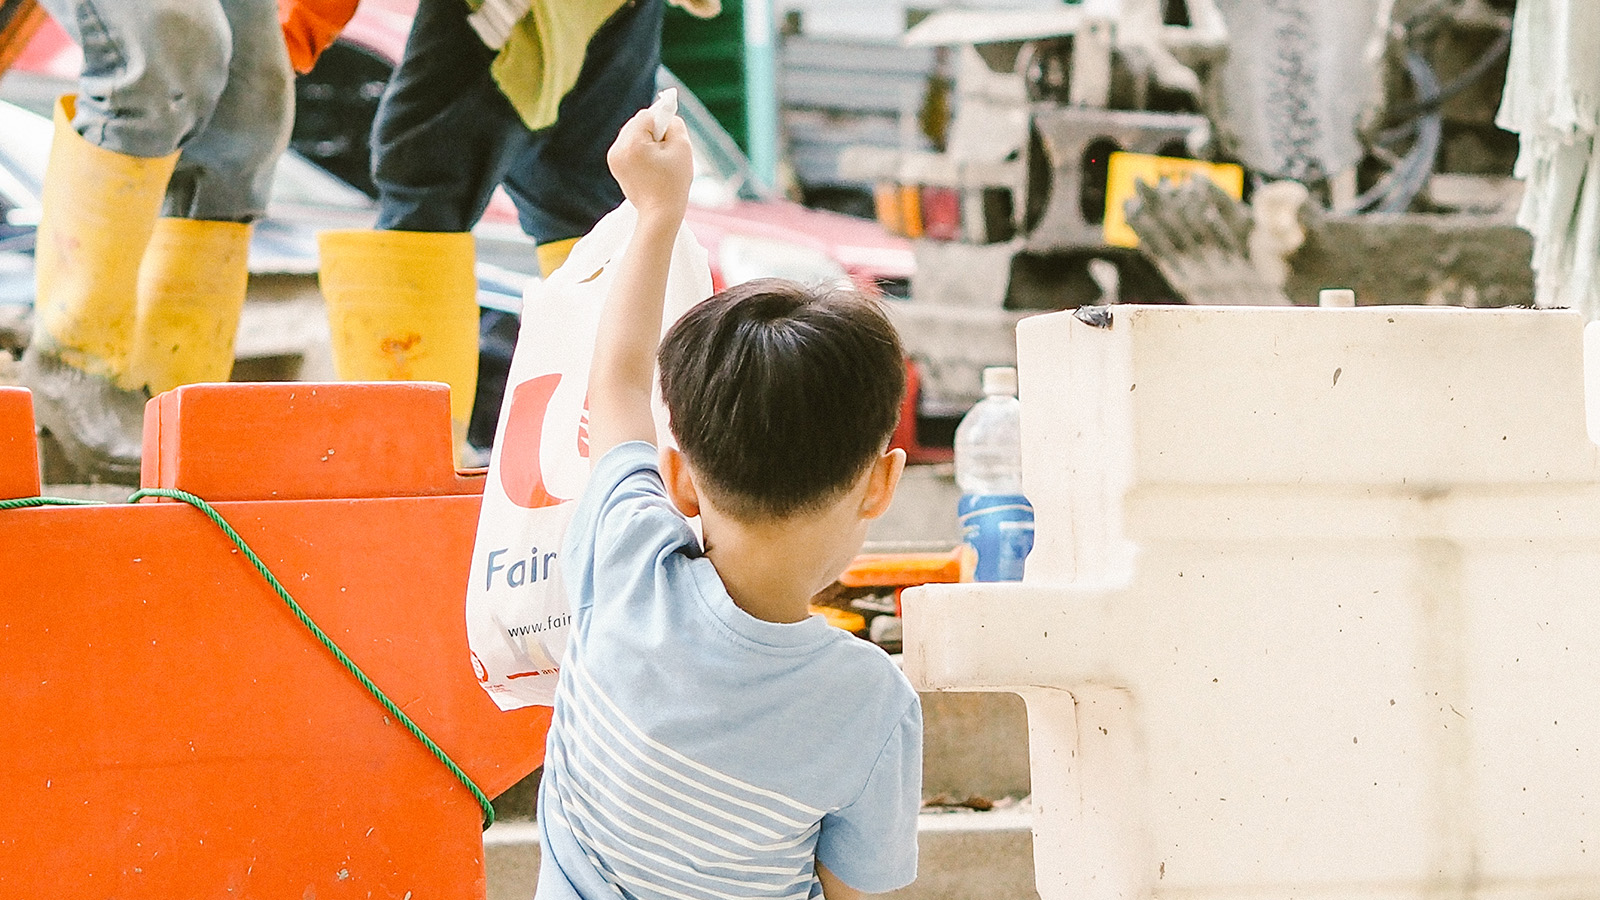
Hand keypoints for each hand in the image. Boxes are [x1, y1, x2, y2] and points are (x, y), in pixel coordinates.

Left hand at [607, 109, 693, 225]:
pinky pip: (628, 146)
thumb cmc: (674, 183)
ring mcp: (613, 158)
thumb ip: (675, 124)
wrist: (659, 214)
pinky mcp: (614, 165)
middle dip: (653, 132)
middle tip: (665, 152)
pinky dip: (640, 150)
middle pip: (637, 123)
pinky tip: (650, 166)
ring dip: (647, 140)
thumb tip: (666, 117)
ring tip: (658, 161)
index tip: (670, 138)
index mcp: (632, 144)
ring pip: (632, 133)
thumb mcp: (682, 148)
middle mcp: (617, 148)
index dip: (663, 123)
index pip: (647, 116)